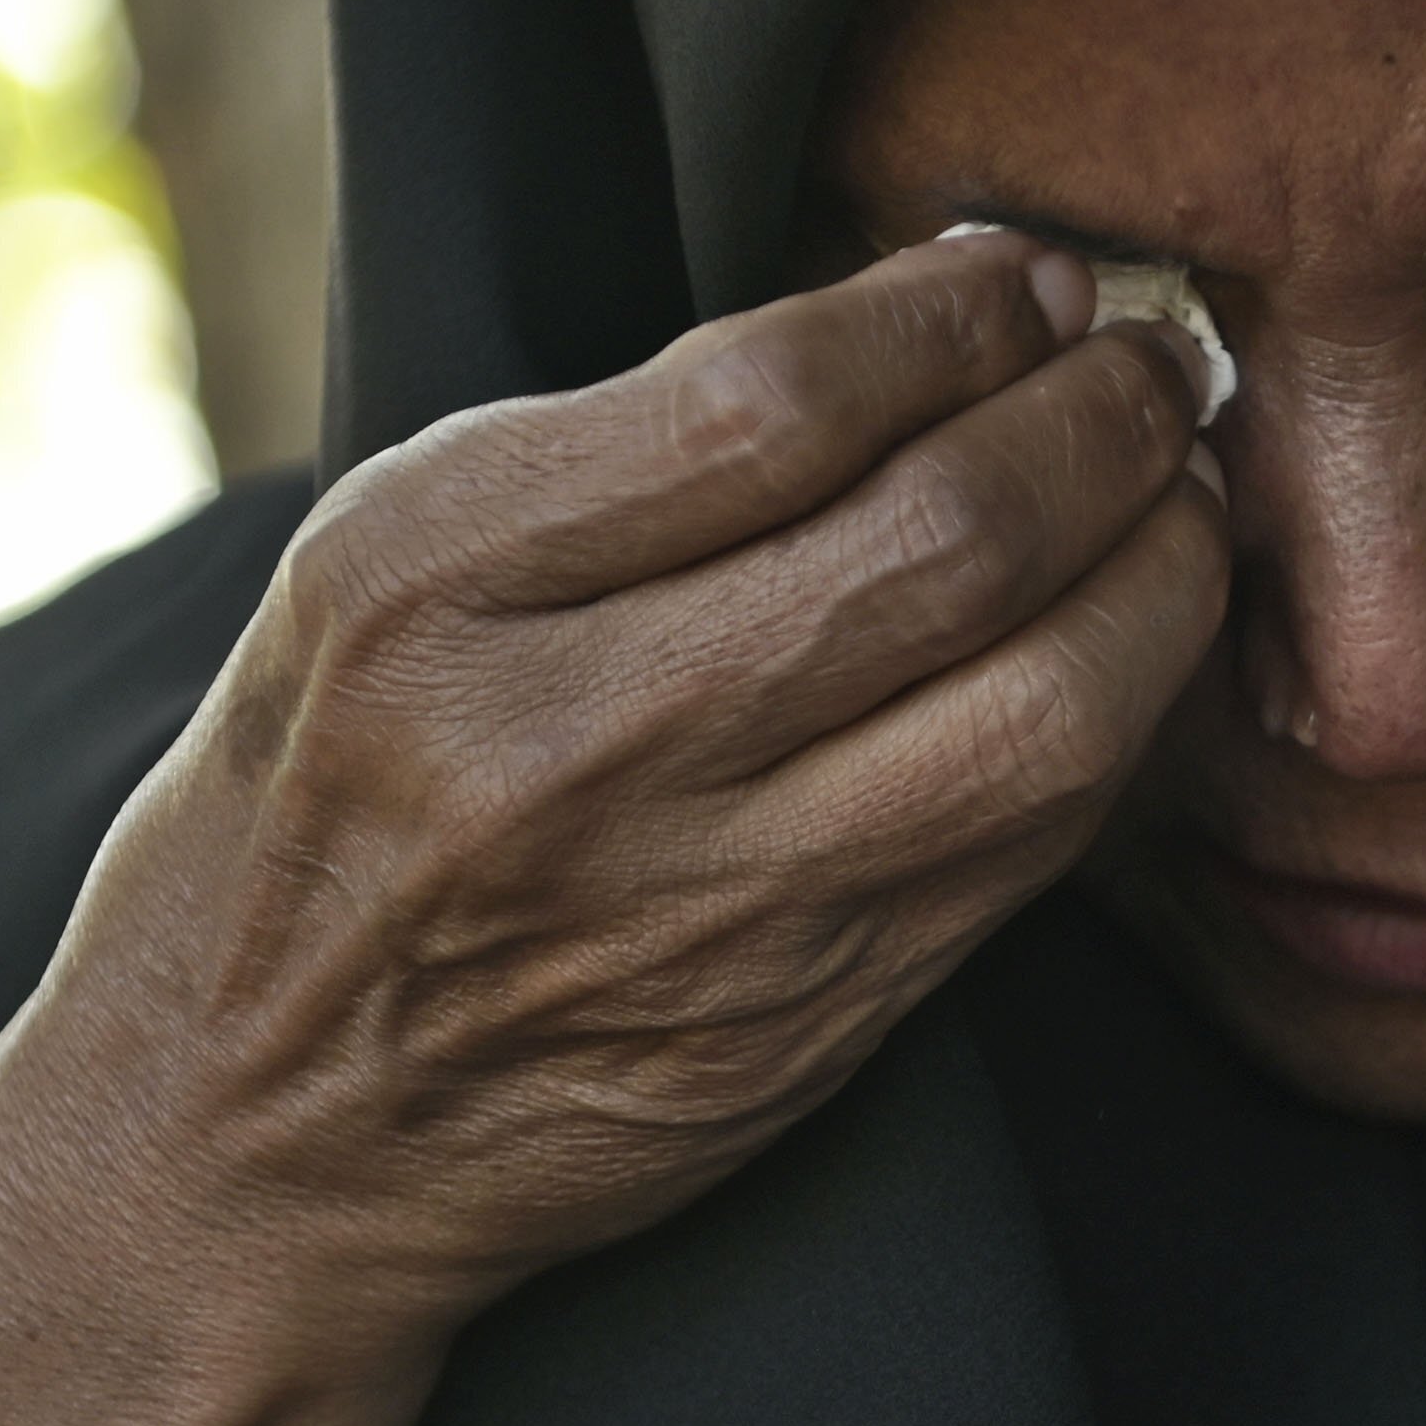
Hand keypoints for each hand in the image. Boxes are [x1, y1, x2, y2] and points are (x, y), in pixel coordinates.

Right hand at [0, 234, 1227, 1425]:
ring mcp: (697, 905)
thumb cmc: (317, 811)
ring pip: (1036, 708)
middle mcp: (560, 744)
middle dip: (1098, 424)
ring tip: (1179, 501)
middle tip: (1154, 368)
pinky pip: (1024, 848)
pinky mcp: (801, 1025)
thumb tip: (922, 318)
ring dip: (1157, 577)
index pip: (771, 400)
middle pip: (941, 538)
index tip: (1023, 280)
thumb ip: (614, 460)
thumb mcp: (375, 581)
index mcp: (427, 586)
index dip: (948, 320)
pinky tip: (1127, 651)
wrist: (246, 1145)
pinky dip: (1113, 726)